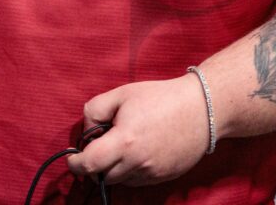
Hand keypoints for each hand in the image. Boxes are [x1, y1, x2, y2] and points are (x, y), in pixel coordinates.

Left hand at [65, 73, 209, 185]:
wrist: (202, 110)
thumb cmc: (160, 98)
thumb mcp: (121, 94)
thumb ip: (94, 111)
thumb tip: (87, 132)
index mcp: (124, 141)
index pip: (90, 164)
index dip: (75, 163)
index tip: (73, 158)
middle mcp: (138, 163)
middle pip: (103, 176)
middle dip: (94, 166)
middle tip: (97, 148)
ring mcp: (153, 173)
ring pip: (121, 180)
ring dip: (112, 169)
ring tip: (121, 146)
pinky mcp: (165, 177)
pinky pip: (138, 181)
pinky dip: (130, 171)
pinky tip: (136, 151)